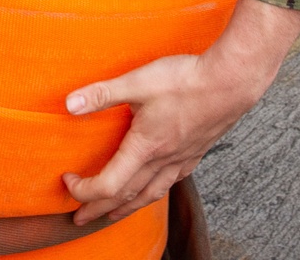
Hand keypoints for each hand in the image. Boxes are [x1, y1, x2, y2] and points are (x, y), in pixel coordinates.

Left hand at [62, 0, 299, 224]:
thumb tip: (69, 104)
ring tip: (113, 213)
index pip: (108, 185)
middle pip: (126, 198)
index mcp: (145, 148)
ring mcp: (181, 160)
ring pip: (149, 195)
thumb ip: (103, 93)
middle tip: (80, 219)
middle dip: (99, 210)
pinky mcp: (195, 152)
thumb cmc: (187, 80)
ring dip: (126, 208)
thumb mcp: (139, 81)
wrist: (231, 81)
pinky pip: (170, 183)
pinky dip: (153, 192)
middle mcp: (162, 161)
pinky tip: (155, 186)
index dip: (84, 190)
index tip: (68, 182)